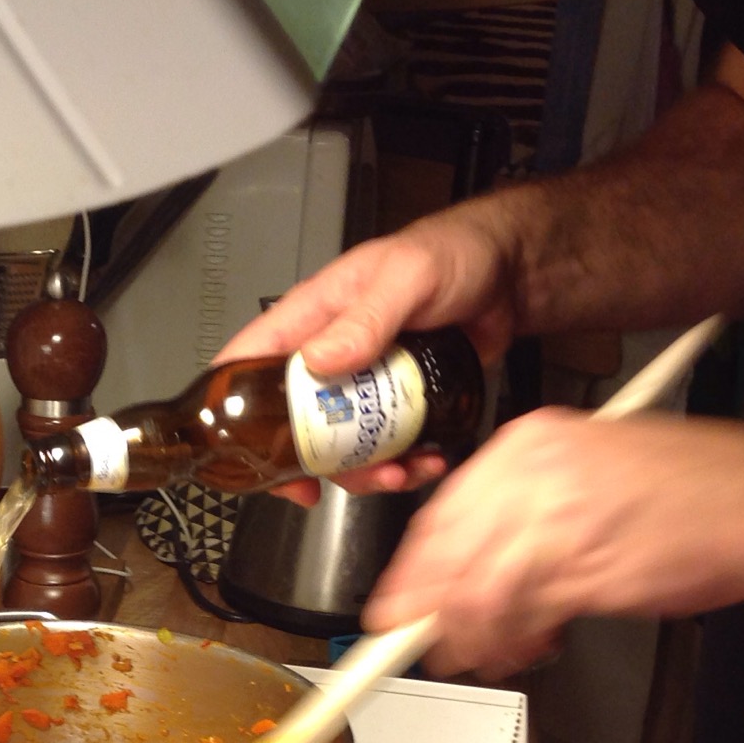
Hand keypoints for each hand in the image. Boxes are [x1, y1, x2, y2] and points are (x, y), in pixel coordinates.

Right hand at [217, 207, 522, 495]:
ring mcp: (362, 386)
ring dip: (362, 472)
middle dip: (304, 462)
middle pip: (288, 423)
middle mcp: (327, 357)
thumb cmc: (453, 254)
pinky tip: (426, 463)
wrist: (512, 275)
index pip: (247, 362)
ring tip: (399, 474)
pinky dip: (401, 466)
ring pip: (338, 446)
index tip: (242, 455)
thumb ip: (365, 318)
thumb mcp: (407, 278)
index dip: (231, 410)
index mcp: (311, 320)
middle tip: (322, 488)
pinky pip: (384, 449)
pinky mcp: (397, 406)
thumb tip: (319, 363)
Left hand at [362, 411, 743, 675]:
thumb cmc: (693, 493)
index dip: (413, 572)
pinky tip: (518, 651)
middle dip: (424, 613)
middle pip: (443, 557)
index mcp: (528, 443)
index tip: (398, 603)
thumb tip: (466, 571)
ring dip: (468, 638)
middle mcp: (530, 474)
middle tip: (420, 644)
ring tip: (480, 656)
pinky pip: (515, 618)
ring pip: (471, 594)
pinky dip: (506, 645)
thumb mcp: (588, 478)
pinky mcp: (579, 567)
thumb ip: (522, 518)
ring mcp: (552, 519)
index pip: (440, 515)